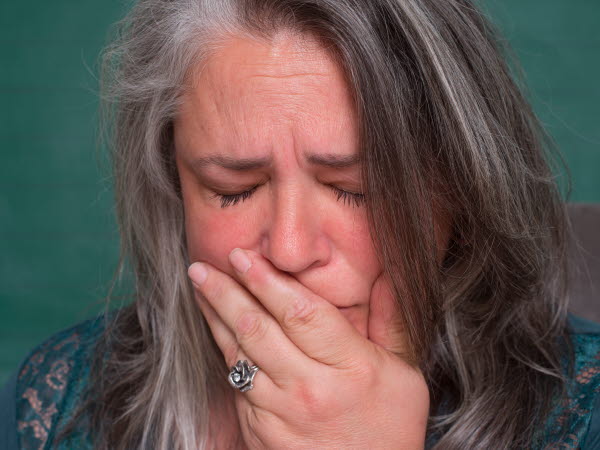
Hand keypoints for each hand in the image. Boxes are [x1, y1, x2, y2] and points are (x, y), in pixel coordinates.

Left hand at [188, 248, 429, 448]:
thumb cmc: (390, 428)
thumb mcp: (404, 374)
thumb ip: (391, 321)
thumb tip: (386, 275)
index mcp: (350, 368)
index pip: (300, 313)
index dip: (267, 280)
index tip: (244, 256)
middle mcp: (310, 390)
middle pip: (258, 329)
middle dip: (226, 291)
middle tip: (203, 265)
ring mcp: (280, 414)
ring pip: (238, 355)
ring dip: (215, 317)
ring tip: (201, 286)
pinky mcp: (259, 433)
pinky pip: (237, 384)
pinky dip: (225, 351)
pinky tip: (218, 329)